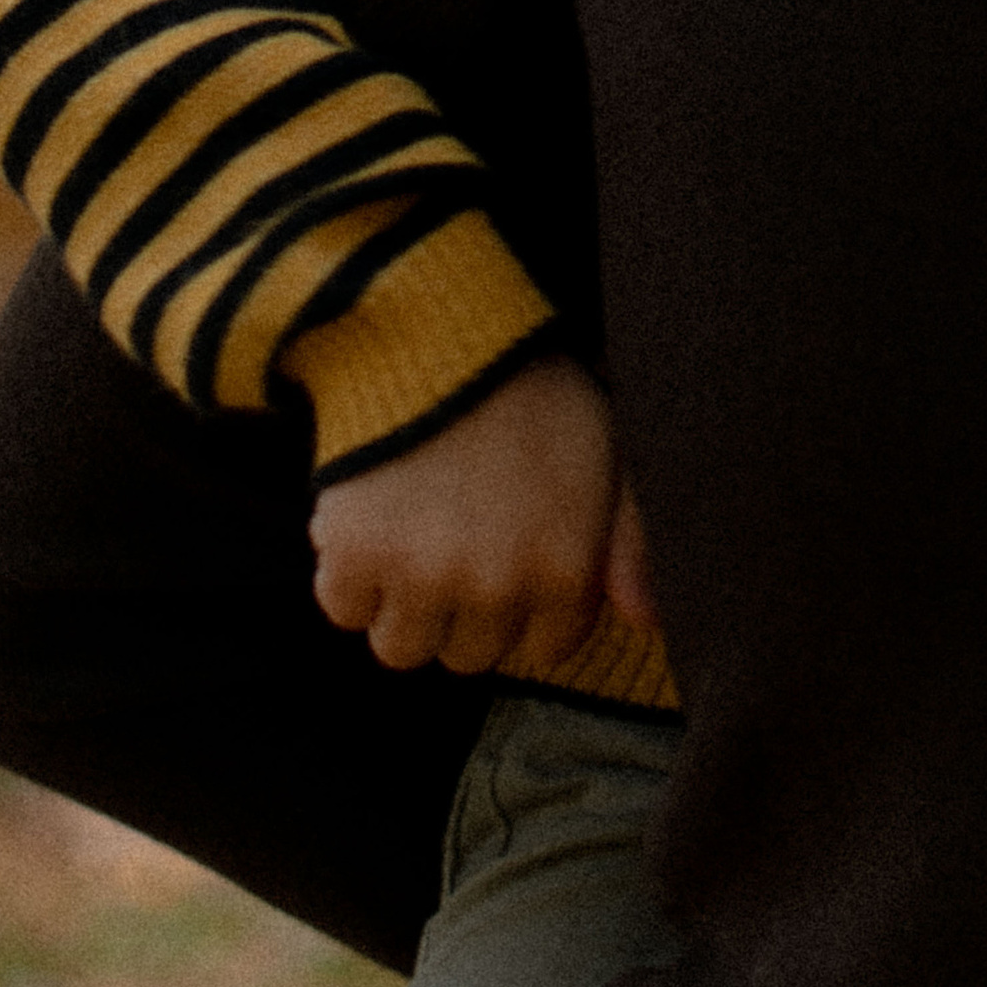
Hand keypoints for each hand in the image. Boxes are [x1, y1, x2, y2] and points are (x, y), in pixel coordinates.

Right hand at [308, 354, 654, 673]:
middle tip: (454, 536)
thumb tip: (644, 620)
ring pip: (402, 647)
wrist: (440, 332)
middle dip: (461, 607)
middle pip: (467, 654)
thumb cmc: (532, 393)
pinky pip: (343, 609)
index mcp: (564, 572)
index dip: (522, 605)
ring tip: (412, 532)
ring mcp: (421, 577)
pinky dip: (349, 574)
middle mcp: (495, 588)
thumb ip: (634, 542)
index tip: (506, 557)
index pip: (542, 649)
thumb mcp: (610, 454)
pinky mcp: (354, 557)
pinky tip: (373, 517)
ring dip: (401, 603)